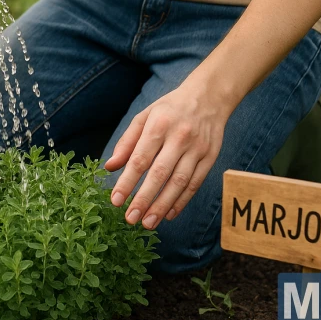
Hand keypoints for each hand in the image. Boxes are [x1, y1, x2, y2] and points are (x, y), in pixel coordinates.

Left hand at [104, 82, 231, 229]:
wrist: (209, 97)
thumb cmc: (170, 109)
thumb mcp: (144, 116)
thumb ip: (127, 142)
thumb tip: (110, 166)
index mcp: (159, 125)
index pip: (140, 158)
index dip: (127, 181)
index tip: (115, 200)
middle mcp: (179, 137)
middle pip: (160, 173)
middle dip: (144, 199)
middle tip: (130, 218)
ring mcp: (197, 148)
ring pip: (179, 182)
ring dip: (163, 205)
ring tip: (148, 222)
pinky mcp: (210, 157)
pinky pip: (195, 183)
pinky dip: (182, 201)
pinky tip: (169, 214)